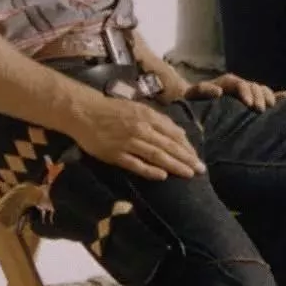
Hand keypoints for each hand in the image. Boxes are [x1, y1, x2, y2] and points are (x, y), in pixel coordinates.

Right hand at [72, 92, 203, 181]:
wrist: (84, 112)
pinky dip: (149, 170)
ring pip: (156, 155)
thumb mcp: (138, 108)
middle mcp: (141, 129)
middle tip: (201, 169)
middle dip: (187, 158)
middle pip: (169, 146)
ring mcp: (128, 142)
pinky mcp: (116, 154)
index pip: (174, 134)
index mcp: (148, 116)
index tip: (197, 157)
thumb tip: (178, 132)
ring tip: (188, 174)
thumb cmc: (112, 109)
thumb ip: (158, 120)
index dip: (187, 147)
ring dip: (174, 165)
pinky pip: (135, 164)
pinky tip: (162, 176)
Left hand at [185, 72, 285, 111]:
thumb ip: (204, 90)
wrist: (191, 102)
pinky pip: (265, 96)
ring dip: (268, 97)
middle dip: (259, 97)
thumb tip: (218, 92)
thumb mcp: (193, 94)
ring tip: (271, 107)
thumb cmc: (191, 99)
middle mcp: (238, 86)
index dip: (247, 93)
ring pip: (261, 90)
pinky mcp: (249, 101)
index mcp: (227, 83)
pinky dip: (277, 97)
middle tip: (260, 110)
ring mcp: (245, 93)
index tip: (249, 105)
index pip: (241, 85)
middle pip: (254, 87)